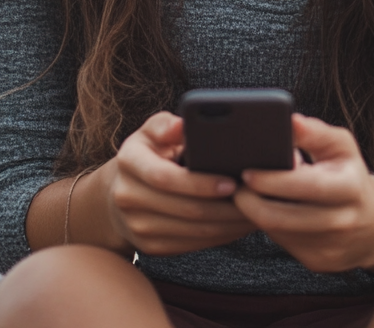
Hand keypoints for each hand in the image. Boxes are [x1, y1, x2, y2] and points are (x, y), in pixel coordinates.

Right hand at [107, 111, 255, 255]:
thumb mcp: (151, 132)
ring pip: (192, 231)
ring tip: (253, 211)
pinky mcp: (151, 247)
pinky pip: (192, 245)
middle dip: (224, 207)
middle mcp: (128, 197)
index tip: (231, 182)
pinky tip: (238, 225)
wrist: (118, 192)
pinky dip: (220, 236)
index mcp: (129, 162)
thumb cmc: (147, 153)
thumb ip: (166, 125)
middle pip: (184, 209)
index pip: (165, 177)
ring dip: (228, 225)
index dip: (200, 183)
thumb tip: (183, 125)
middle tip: (254, 199)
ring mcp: (138, 226)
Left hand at [232, 114, 373, 273]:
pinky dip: (269, 226)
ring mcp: (330, 247)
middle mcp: (342, 221)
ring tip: (248, 194)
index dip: (271, 180)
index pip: (304, 186)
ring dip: (256, 214)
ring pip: (278, 232)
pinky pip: (283, 244)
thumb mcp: (341, 146)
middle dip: (251, 201)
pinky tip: (267, 209)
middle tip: (236, 185)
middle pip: (282, 217)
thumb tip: (290, 121)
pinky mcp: (318, 262)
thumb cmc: (349, 174)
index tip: (247, 171)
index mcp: (349, 187)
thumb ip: (314, 132)